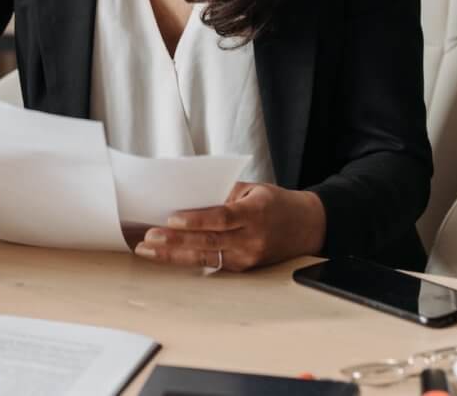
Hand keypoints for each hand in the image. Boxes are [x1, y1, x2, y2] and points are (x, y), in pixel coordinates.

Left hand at [132, 182, 325, 271]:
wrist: (307, 227)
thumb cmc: (275, 203)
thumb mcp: (253, 189)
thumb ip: (223, 194)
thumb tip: (187, 197)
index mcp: (255, 213)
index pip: (222, 218)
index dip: (196, 220)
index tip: (172, 218)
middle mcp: (252, 239)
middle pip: (209, 242)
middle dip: (175, 240)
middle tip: (149, 238)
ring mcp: (247, 257)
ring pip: (205, 258)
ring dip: (174, 254)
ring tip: (149, 249)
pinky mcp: (243, 268)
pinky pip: (212, 264)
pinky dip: (187, 258)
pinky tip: (166, 255)